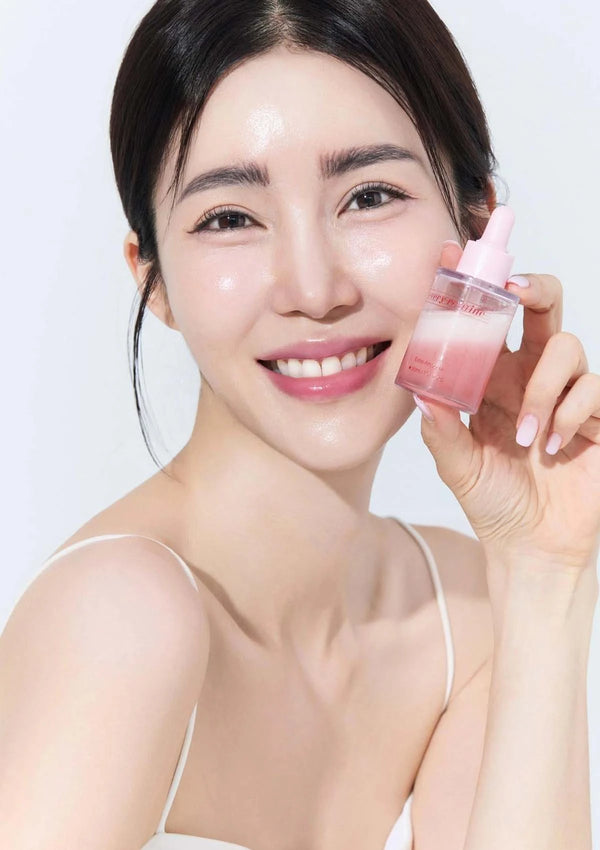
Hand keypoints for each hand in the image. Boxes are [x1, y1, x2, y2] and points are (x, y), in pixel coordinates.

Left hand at [413, 241, 599, 572]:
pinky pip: (593, 386)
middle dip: (531, 285)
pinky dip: (570, 411)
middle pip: (542, 304)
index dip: (471, 285)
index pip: (484, 320)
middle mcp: (529, 375)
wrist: (533, 548)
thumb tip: (417, 386)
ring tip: (527, 435)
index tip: (451, 254)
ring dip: (543, 386)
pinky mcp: (597, 414)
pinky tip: (552, 446)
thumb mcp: (457, 465)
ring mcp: (565, 392)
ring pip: (567, 344)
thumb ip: (439, 427)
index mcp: (491, 379)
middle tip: (514, 291)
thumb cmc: (494, 503)